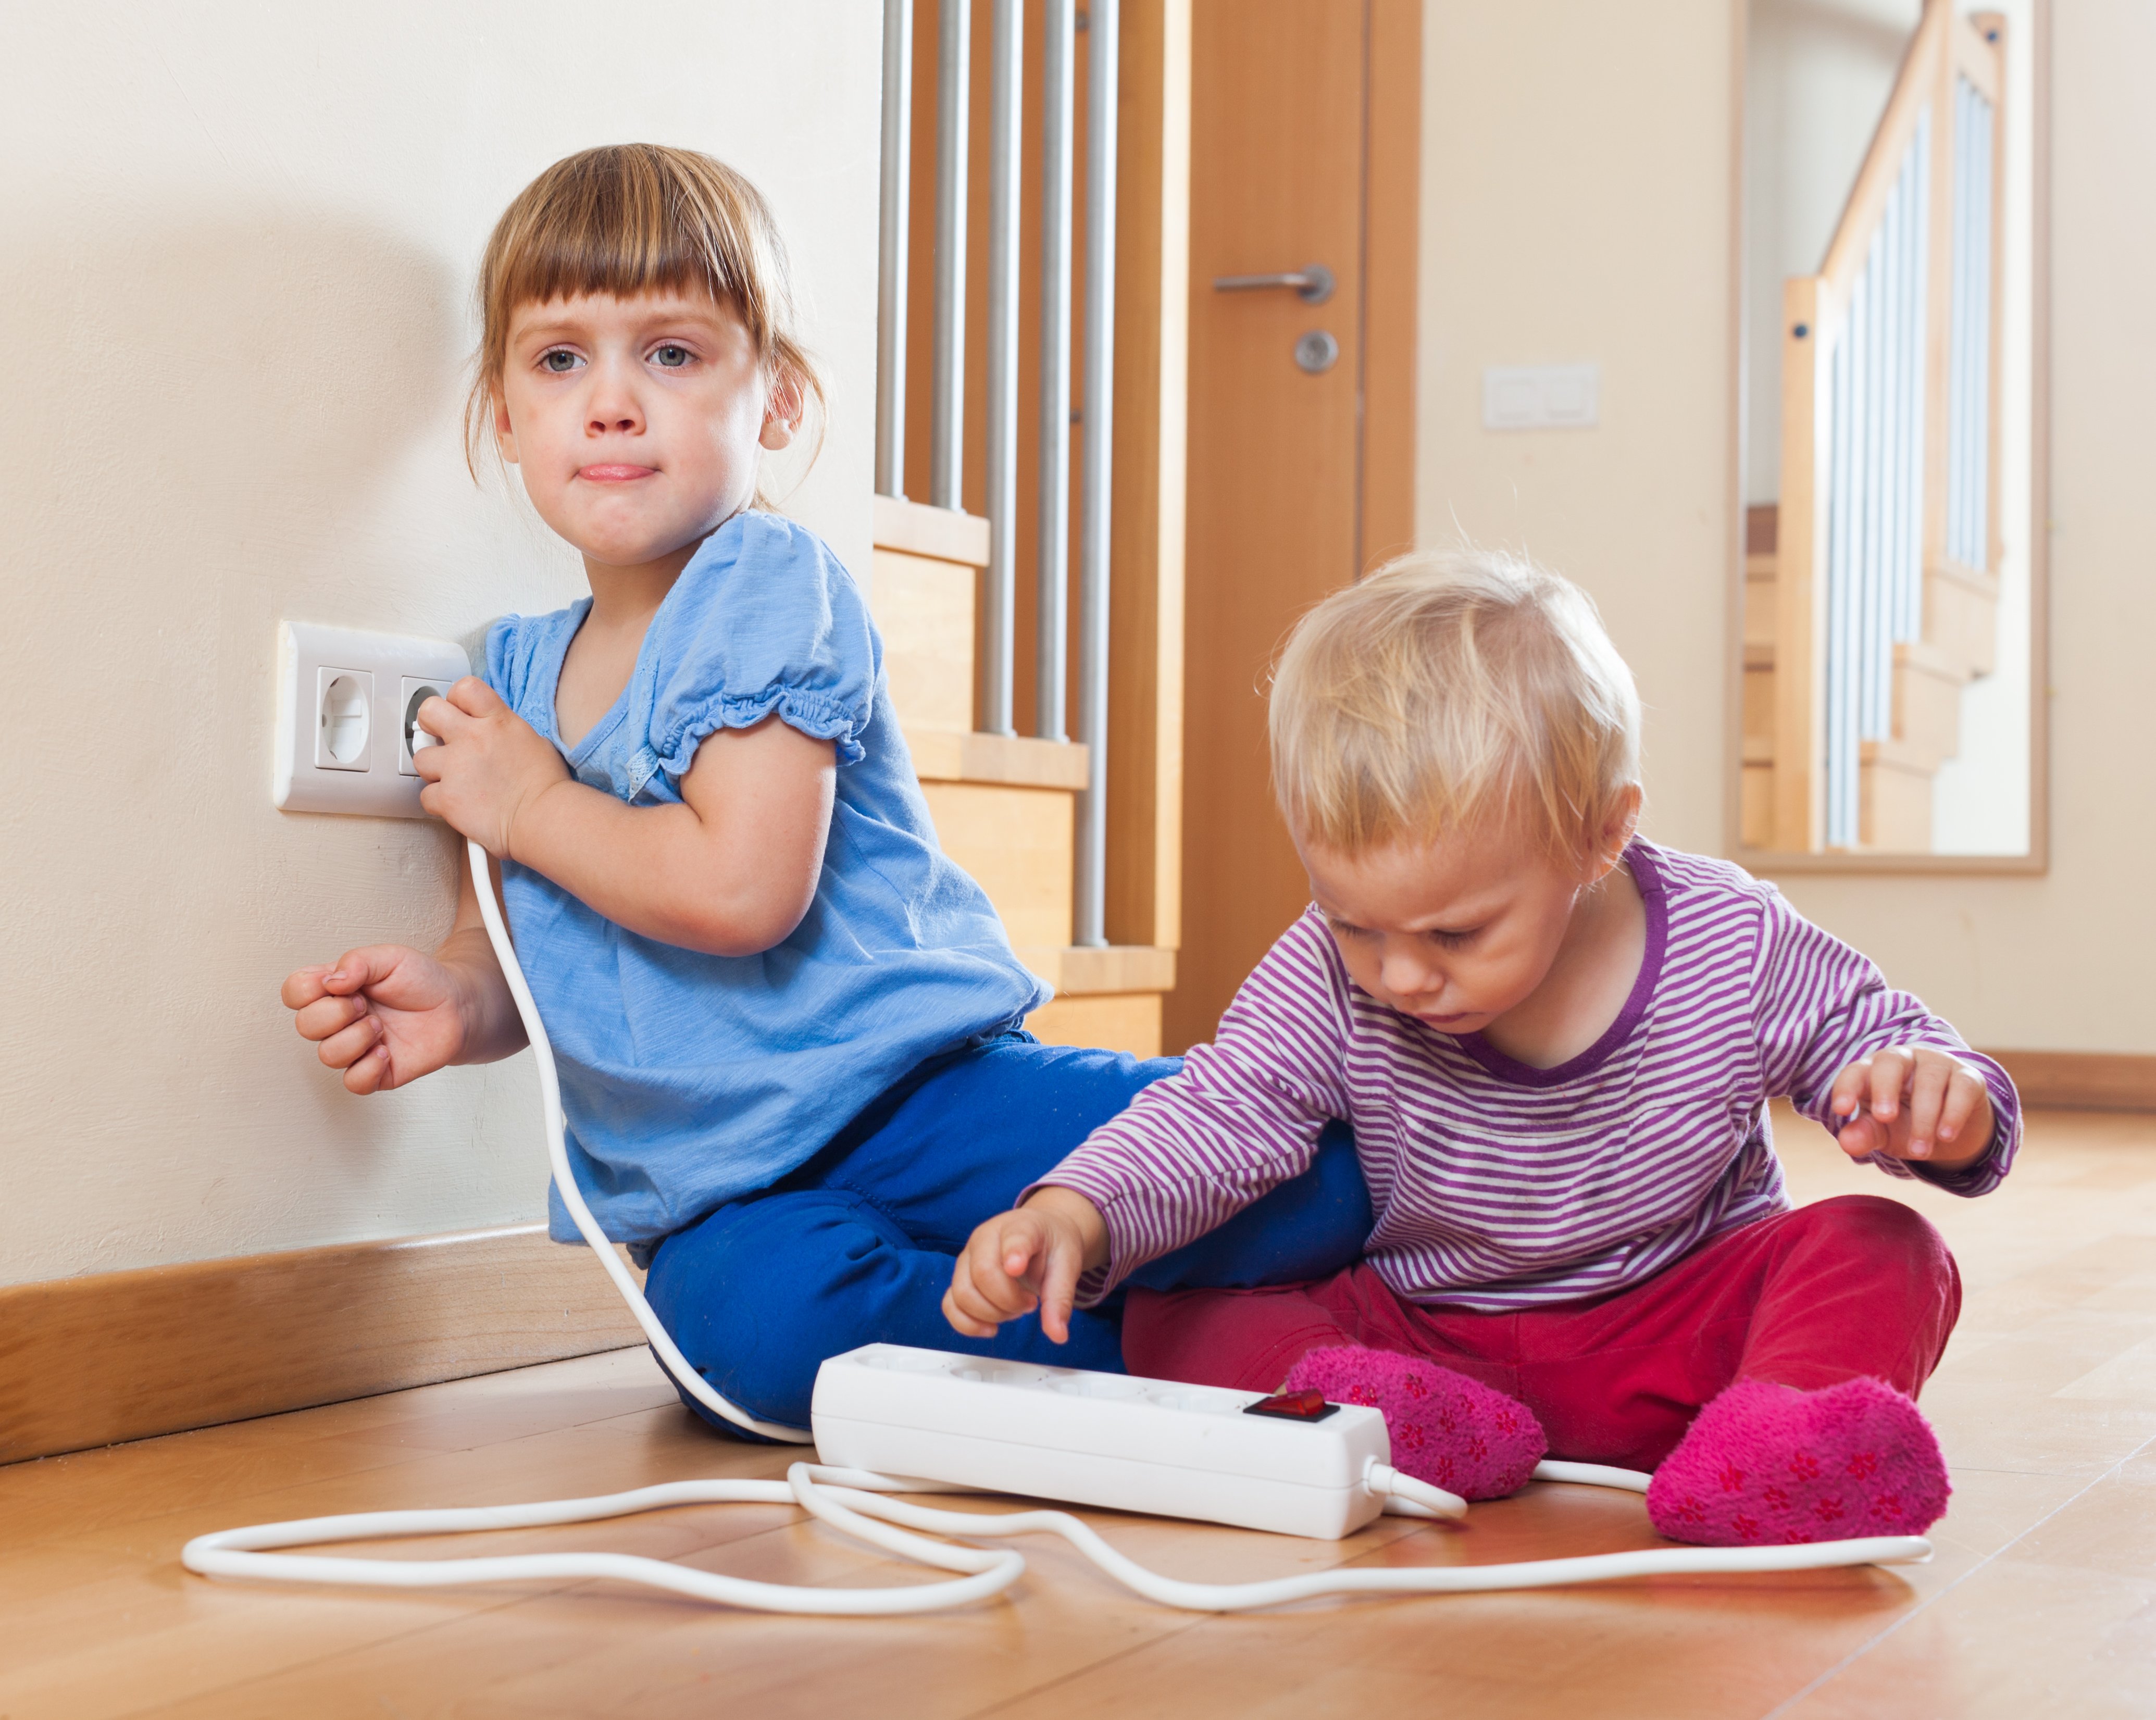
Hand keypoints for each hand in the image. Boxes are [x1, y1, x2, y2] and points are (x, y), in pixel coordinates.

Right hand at [282, 945, 470, 1093]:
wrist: (458, 1004)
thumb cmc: (421, 980)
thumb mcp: (389, 957)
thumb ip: (356, 962)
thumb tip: (330, 982)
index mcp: (334, 990)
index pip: (294, 993)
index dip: (308, 990)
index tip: (343, 983)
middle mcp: (338, 1022)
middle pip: (304, 1026)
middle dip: (336, 1013)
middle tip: (366, 1004)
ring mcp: (355, 1049)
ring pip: (327, 1056)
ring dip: (357, 1038)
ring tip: (382, 1026)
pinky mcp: (376, 1073)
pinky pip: (353, 1082)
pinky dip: (369, 1067)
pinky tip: (388, 1051)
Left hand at [412, 677, 569, 858]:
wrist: (544, 818)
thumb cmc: (546, 785)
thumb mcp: (532, 740)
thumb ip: (503, 731)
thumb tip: (491, 734)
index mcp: (497, 721)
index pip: (464, 688)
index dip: (456, 700)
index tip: (458, 713)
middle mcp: (472, 738)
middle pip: (429, 712)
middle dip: (430, 724)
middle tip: (440, 739)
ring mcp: (456, 768)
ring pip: (421, 757)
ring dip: (434, 769)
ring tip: (455, 781)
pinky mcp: (447, 797)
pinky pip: (426, 796)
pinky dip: (440, 802)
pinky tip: (459, 805)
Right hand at [943, 1188, 1108, 1343]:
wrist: (1040, 1235)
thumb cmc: (1050, 1246)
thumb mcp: (1067, 1266)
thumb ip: (1060, 1299)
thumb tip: (1058, 1335)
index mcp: (1020, 1226)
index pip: (1014, 1236)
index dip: (1014, 1252)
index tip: (1016, 1268)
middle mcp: (985, 1237)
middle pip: (982, 1274)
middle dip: (1008, 1301)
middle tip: (1030, 1303)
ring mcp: (967, 1257)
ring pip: (962, 1293)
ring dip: (991, 1314)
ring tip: (1014, 1310)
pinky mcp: (959, 1278)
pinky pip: (949, 1305)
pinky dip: (967, 1324)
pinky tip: (991, 1328)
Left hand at [1828, 1044, 1994, 1169]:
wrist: (1949, 1132)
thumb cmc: (1904, 1125)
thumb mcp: (1882, 1133)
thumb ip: (1864, 1134)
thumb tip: (1847, 1143)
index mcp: (1873, 1071)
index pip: (1855, 1072)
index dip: (1847, 1087)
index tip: (1842, 1109)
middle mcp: (1904, 1060)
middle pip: (1890, 1061)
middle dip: (1885, 1089)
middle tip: (1884, 1117)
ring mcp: (1937, 1064)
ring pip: (1929, 1080)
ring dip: (1924, 1118)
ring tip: (1919, 1150)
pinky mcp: (1968, 1077)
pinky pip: (1962, 1087)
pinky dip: (1953, 1113)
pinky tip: (1945, 1136)